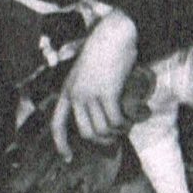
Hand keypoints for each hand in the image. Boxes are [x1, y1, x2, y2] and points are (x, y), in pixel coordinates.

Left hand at [50, 12, 138, 158]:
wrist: (114, 34)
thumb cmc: (103, 51)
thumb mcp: (85, 72)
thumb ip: (86, 92)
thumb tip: (98, 116)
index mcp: (67, 90)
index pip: (57, 124)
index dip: (61, 143)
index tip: (68, 157)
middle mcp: (76, 95)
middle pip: (87, 132)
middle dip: (103, 140)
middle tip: (116, 138)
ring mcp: (91, 94)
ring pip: (104, 129)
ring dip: (118, 132)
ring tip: (128, 125)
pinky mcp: (108, 93)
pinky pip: (117, 120)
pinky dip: (127, 123)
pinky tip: (135, 118)